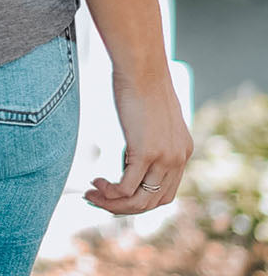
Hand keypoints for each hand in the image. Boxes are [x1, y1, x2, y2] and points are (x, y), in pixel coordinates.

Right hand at [83, 65, 193, 214]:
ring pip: (139, 201)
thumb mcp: (153, 114)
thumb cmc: (141, 82)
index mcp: (182, 150)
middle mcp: (178, 158)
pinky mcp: (146, 153)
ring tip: (92, 194)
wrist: (142, 66)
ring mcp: (164, 158)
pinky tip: (96, 183)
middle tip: (100, 200)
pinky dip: (109, 193)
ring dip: (114, 204)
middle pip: (153, 202)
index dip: (139, 200)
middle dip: (125, 208)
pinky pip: (126, 188)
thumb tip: (133, 144)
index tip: (116, 195)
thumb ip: (150, 134)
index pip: (165, 191)